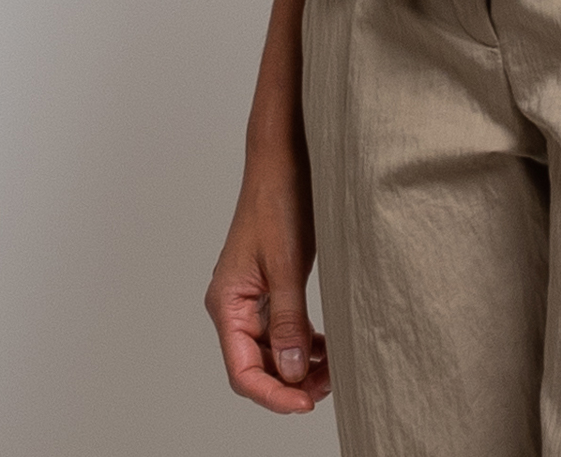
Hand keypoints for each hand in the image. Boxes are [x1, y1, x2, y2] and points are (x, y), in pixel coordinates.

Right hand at [204, 150, 330, 413]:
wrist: (283, 156)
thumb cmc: (279, 200)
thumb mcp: (287, 265)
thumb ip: (289, 322)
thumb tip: (291, 374)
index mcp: (228, 303)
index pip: (244, 371)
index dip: (274, 395)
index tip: (307, 403)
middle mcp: (234, 305)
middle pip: (256, 365)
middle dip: (291, 382)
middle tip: (330, 383)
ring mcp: (250, 296)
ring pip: (271, 349)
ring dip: (298, 365)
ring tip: (332, 366)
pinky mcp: (268, 285)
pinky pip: (281, 328)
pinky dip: (302, 341)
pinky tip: (324, 345)